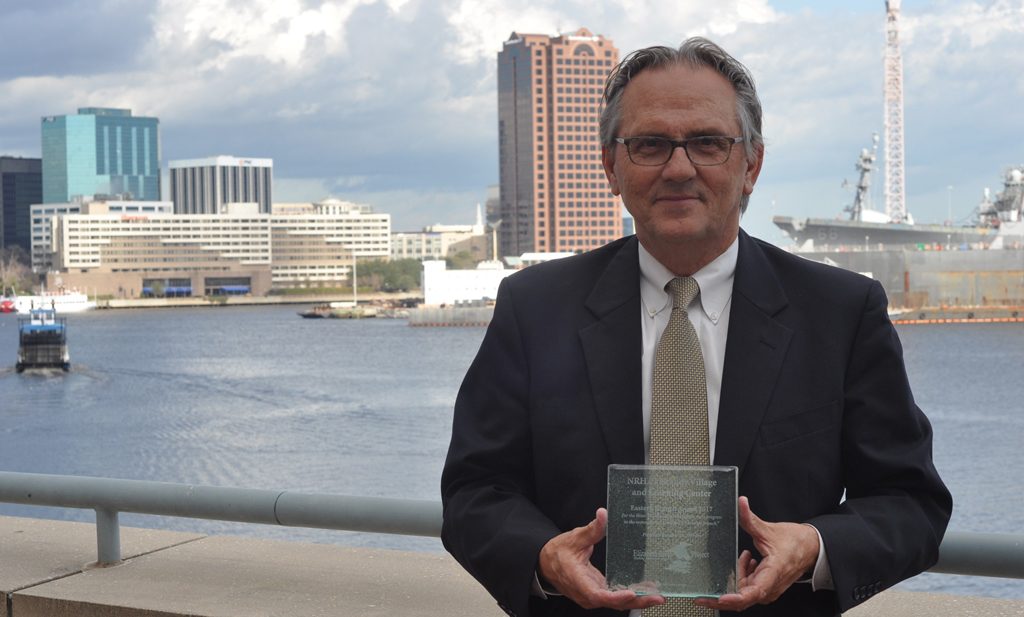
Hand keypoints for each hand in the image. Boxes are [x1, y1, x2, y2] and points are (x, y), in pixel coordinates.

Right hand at [538, 508, 664, 610]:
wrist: (546, 564)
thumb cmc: (558, 553)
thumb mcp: (574, 538)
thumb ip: (591, 529)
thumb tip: (603, 515)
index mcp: (578, 581)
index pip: (597, 595)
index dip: (615, 597)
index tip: (631, 593)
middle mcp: (586, 594)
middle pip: (613, 603)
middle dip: (637, 601)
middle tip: (657, 596)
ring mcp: (592, 596)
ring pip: (616, 603)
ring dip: (637, 601)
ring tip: (656, 594)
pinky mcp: (597, 594)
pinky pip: (615, 599)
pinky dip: (630, 597)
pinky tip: (644, 591)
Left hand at [697, 496, 818, 611]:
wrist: (811, 547)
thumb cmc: (795, 541)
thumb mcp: (769, 529)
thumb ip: (750, 518)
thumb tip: (740, 502)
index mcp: (773, 572)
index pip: (753, 592)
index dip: (735, 597)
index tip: (720, 598)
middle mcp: (772, 585)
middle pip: (744, 598)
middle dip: (722, 596)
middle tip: (703, 594)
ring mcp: (770, 588)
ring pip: (745, 592)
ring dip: (738, 578)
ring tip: (744, 558)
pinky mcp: (768, 587)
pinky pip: (750, 588)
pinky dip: (744, 576)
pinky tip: (748, 562)